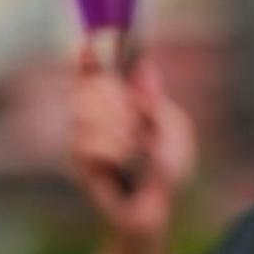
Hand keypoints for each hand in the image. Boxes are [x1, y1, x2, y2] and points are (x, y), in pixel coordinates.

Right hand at [69, 48, 197, 238]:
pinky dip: (111, 151)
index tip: (89, 43)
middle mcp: (95, 113)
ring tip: (131, 149)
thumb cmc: (165, 170)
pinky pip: (87, 142)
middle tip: (135, 124)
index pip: (93, 69)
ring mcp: (83, 136)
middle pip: (91, 85)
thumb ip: (157, 100)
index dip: (87, 55)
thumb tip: (142, 66)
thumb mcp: (175, 128)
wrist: (153, 210)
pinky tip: (120, 164)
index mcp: (118, 100)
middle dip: (115, 100)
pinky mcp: (78, 160)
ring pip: (86, 112)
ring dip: (117, 130)